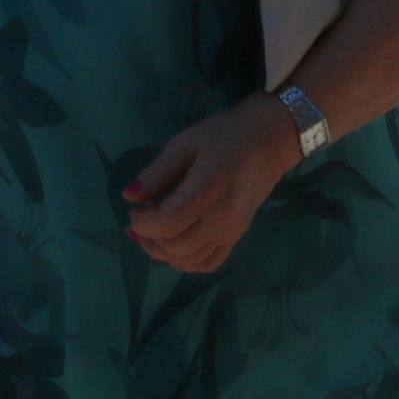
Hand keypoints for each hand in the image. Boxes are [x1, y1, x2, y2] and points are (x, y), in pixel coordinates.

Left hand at [123, 96, 303, 273]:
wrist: (269, 142)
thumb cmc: (225, 135)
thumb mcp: (185, 143)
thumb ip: (157, 172)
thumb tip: (129, 196)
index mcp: (207, 191)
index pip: (167, 224)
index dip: (143, 223)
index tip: (133, 210)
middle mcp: (221, 218)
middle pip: (175, 247)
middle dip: (148, 239)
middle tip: (140, 219)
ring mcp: (232, 231)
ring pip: (189, 260)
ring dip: (163, 253)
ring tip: (150, 235)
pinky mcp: (237, 236)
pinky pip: (208, 263)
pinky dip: (186, 262)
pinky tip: (174, 247)